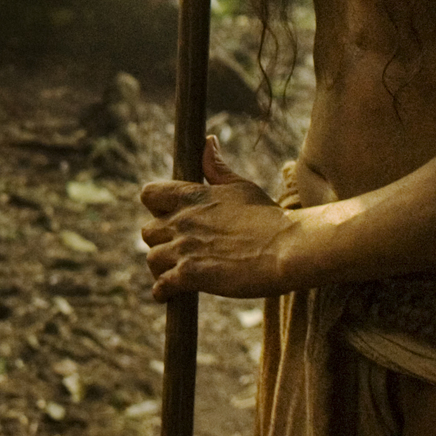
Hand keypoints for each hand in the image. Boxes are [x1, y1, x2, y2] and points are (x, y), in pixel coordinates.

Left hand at [138, 137, 293, 299]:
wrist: (288, 248)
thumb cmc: (269, 217)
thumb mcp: (241, 186)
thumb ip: (216, 167)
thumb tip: (207, 140)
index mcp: (191, 195)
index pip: (149, 194)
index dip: (155, 207)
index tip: (168, 217)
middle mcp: (182, 220)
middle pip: (147, 231)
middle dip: (160, 241)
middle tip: (176, 250)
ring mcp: (185, 247)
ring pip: (152, 259)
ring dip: (161, 268)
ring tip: (174, 274)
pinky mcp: (191, 275)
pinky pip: (162, 285)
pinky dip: (162, 292)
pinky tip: (168, 295)